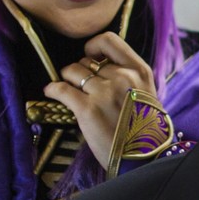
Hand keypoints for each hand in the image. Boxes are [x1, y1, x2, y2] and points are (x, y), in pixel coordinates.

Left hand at [45, 32, 157, 164]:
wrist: (146, 159)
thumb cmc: (146, 132)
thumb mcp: (147, 95)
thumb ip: (129, 78)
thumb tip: (102, 68)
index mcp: (139, 71)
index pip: (109, 40)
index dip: (93, 46)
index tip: (90, 57)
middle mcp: (122, 77)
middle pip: (86, 61)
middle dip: (79, 71)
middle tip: (80, 86)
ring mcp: (104, 93)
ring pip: (72, 72)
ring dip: (66, 79)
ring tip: (66, 90)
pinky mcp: (87, 110)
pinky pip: (61, 89)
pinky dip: (53, 89)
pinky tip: (51, 92)